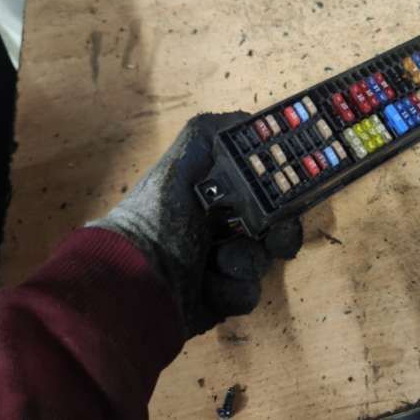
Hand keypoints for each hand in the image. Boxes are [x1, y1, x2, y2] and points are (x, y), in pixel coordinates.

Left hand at [88, 113, 302, 337]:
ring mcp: (222, 267)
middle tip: (271, 237)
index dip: (280, 195)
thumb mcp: (179, 166)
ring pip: (262, 262)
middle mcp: (220, 229)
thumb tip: (247, 119)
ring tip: (216, 264)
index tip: (286, 198)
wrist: (132, 282)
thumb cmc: (158, 219)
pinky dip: (231, 290)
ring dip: (244, 262)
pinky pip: (248, 293)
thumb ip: (208, 135)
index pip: (264, 192)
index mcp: (214, 197)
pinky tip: (208, 288)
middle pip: (274, 229)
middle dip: (277, 234)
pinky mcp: (220, 300)